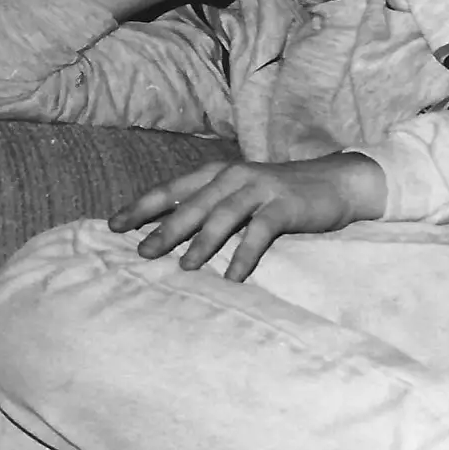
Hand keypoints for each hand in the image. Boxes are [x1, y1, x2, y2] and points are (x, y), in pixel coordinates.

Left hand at [107, 153, 386, 281]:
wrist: (335, 182)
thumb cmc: (281, 193)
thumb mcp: (241, 193)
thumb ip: (210, 205)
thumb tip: (168, 231)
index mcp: (218, 172)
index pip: (172, 188)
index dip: (142, 206)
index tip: (113, 224)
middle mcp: (235, 176)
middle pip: (192, 203)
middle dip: (164, 227)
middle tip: (142, 252)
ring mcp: (261, 189)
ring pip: (223, 215)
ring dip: (203, 242)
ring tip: (185, 267)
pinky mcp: (285, 205)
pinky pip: (260, 231)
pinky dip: (245, 254)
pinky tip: (233, 276)